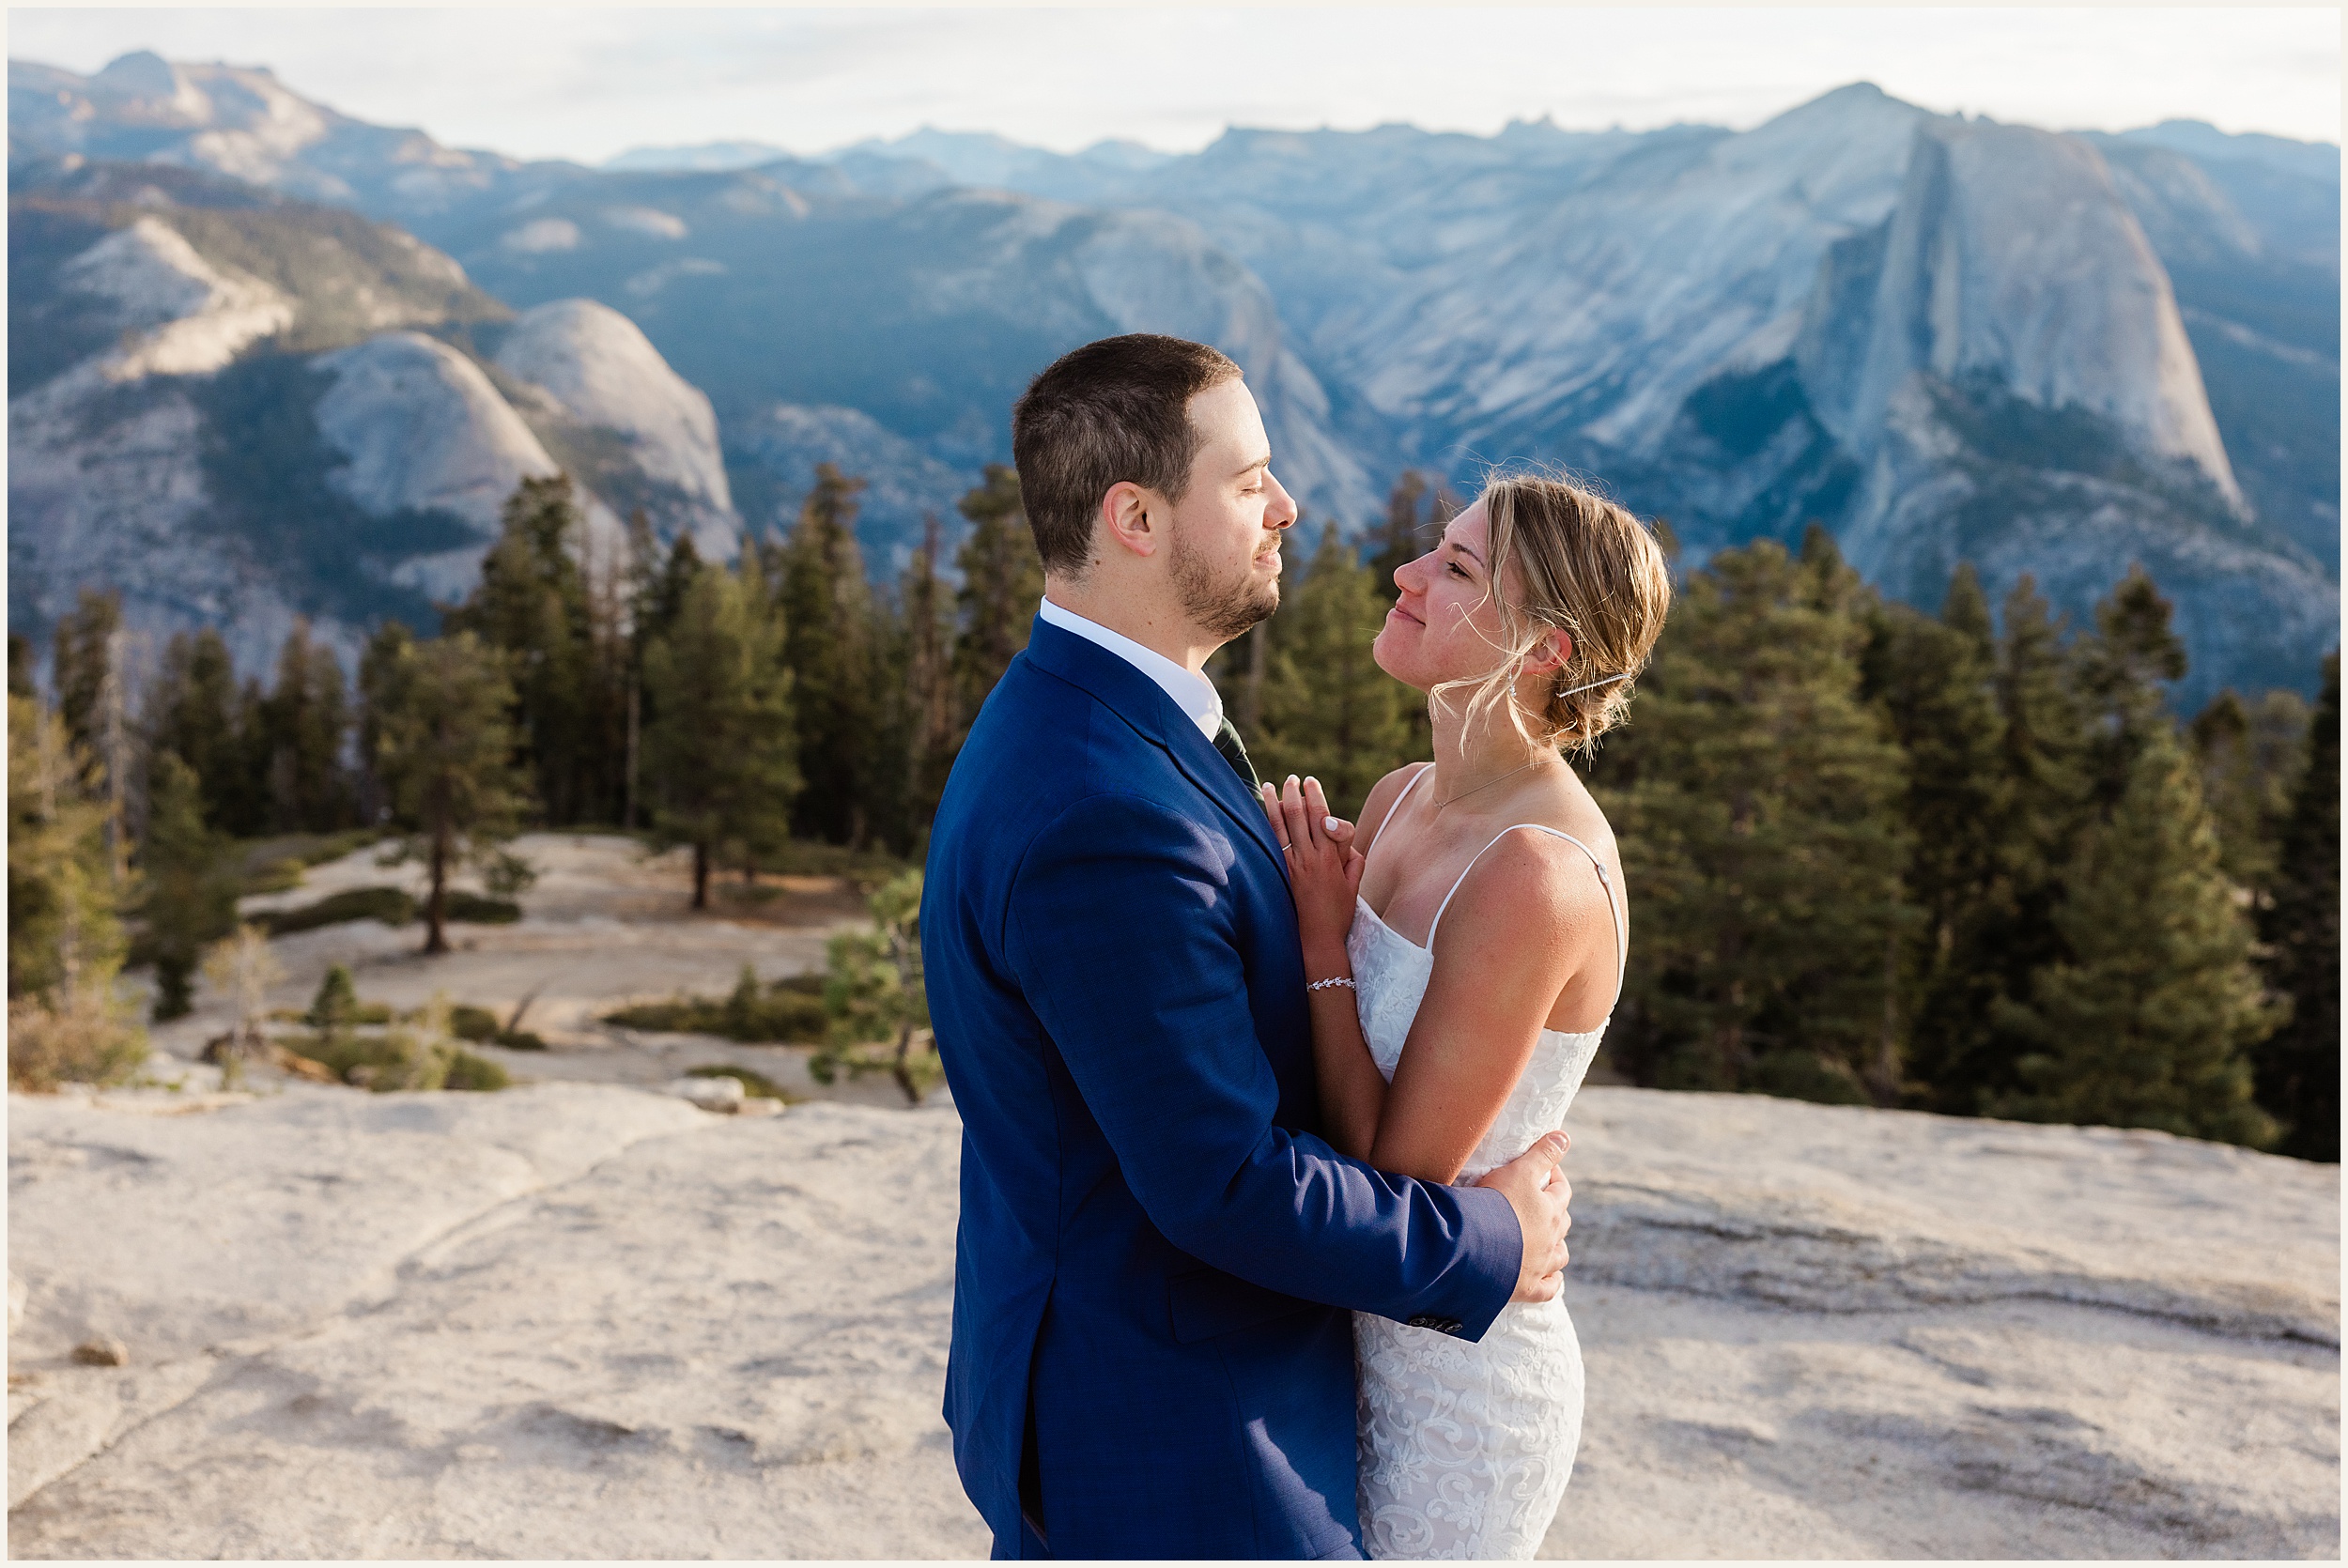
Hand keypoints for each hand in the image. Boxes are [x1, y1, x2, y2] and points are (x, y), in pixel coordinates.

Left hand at [1260, 775, 1364, 961]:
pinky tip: (1261, 814)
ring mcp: (1293, 866)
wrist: (1317, 939)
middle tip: (1291, 779)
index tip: (1310, 782)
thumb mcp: (1354, 884)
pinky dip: (1267, 826)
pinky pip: (1272, 844)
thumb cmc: (1339, 912)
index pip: (1322, 817)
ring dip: (1274, 804)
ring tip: (1269, 786)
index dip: (1315, 797)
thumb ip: (1353, 859)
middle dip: (1295, 793)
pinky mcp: (1281, 875)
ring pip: (1281, 827)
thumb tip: (1346, 841)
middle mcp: (1311, 858)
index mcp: (1332, 857)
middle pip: (1300, 816)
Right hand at [1475, 1130, 1571, 1302]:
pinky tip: (1551, 1278)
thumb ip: (1542, 1153)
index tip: (1546, 1171)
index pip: (1561, 1190)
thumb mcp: (1519, 1170)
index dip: (1555, 1178)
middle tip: (1542, 1202)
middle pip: (1563, 1223)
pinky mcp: (1525, 1287)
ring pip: (1559, 1256)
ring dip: (1557, 1246)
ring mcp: (1539, 1265)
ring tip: (1547, 1240)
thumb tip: (1565, 1136)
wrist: (1474, 1247)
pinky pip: (1547, 1289)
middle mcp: (1550, 1239)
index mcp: (1550, 1210)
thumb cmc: (1496, 1204)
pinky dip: (1552, 1283)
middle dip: (1556, 1211)